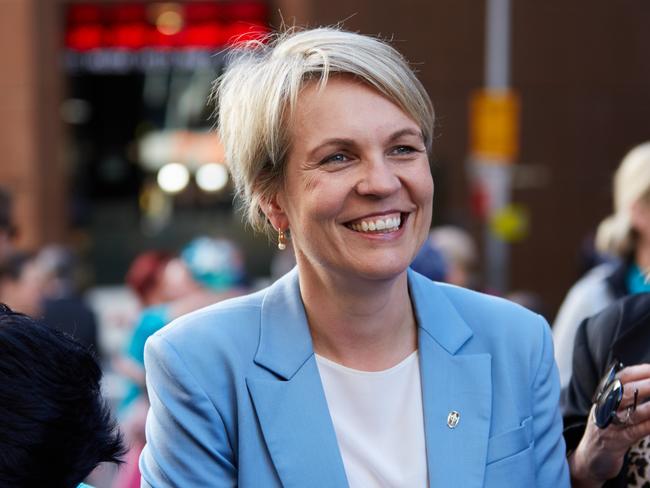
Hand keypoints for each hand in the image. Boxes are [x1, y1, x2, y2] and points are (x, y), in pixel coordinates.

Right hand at [569, 364, 649, 486]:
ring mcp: (609, 425)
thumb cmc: (604, 431)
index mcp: (604, 396)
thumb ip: (623, 396)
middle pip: (627, 392)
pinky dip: (649, 425)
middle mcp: (604, 407)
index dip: (640, 371)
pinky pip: (636, 431)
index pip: (622, 377)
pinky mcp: (615, 442)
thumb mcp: (608, 409)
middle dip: (648, 385)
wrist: (587, 459)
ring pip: (633, 411)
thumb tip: (645, 381)